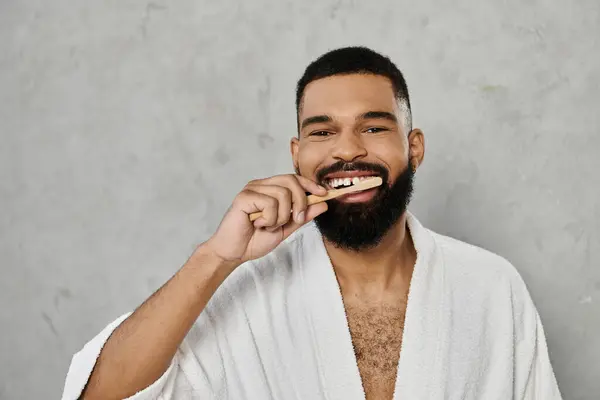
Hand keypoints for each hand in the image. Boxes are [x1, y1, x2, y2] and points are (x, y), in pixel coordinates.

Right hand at [204, 174, 327, 264]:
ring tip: (268, 225)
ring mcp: (251, 189)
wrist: (235, 253)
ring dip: (281, 216)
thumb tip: (323, 204)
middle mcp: (261, 185)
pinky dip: (269, 219)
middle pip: (291, 181)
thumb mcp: (286, 228)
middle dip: (300, 202)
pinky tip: (258, 224)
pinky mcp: (244, 197)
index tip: (324, 194)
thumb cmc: (254, 240)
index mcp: (270, 189)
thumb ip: (302, 216)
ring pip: (282, 194)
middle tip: (295, 220)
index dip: (310, 184)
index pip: (294, 178)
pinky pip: (269, 203)